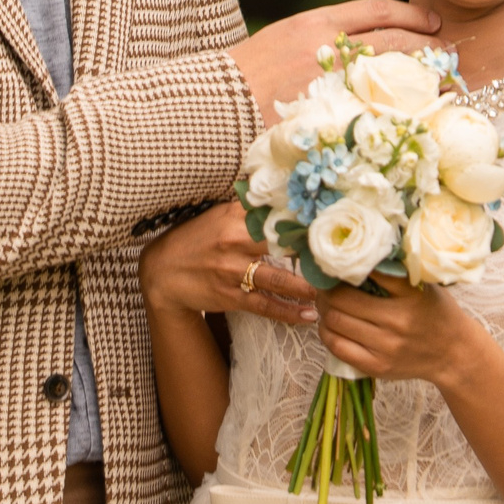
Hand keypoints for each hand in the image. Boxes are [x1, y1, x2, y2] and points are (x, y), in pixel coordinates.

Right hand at [139, 202, 317, 326]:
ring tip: (331, 291)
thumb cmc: (194, 239)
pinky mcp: (230, 296)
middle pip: (282, 245)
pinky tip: (309, 315)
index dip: (303, 217)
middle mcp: (234, 242)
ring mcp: (232, 271)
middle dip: (312, 251)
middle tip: (342, 257)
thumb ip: (247, 206)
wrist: (162, 272)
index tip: (331, 219)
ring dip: (307, 286)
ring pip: (278, 279)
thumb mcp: (217, 215)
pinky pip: (265, 305)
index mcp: (233, 217)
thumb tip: (277, 188)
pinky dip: (288, 312)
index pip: (274, 214)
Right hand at [229, 0, 440, 118]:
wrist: (209, 107)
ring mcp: (332, 87)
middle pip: (395, 42)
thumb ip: (321, 43)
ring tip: (447, 89)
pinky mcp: (331, 120)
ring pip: (394, 79)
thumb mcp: (280, 43)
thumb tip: (364, 51)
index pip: (378, 10)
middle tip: (451, 57)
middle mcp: (327, 49)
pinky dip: (403, 115)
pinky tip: (421, 119)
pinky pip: (378, 114)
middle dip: (430, 49)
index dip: (412, 15)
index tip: (433, 23)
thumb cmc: (240, 78)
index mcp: (314, 24)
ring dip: (426, 83)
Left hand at [315, 274, 485, 387]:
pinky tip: (330, 324)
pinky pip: (338, 348)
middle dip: (325, 289)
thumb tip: (355, 253)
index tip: (334, 259)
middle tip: (324, 283)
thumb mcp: (422, 285)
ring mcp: (386, 347)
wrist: (454, 353)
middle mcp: (397, 321)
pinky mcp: (378, 366)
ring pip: (335, 323)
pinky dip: (327, 333)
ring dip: (323, 309)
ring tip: (325, 302)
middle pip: (341, 300)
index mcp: (410, 295)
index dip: (343, 265)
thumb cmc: (436, 312)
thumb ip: (393, 272)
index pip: (366, 272)